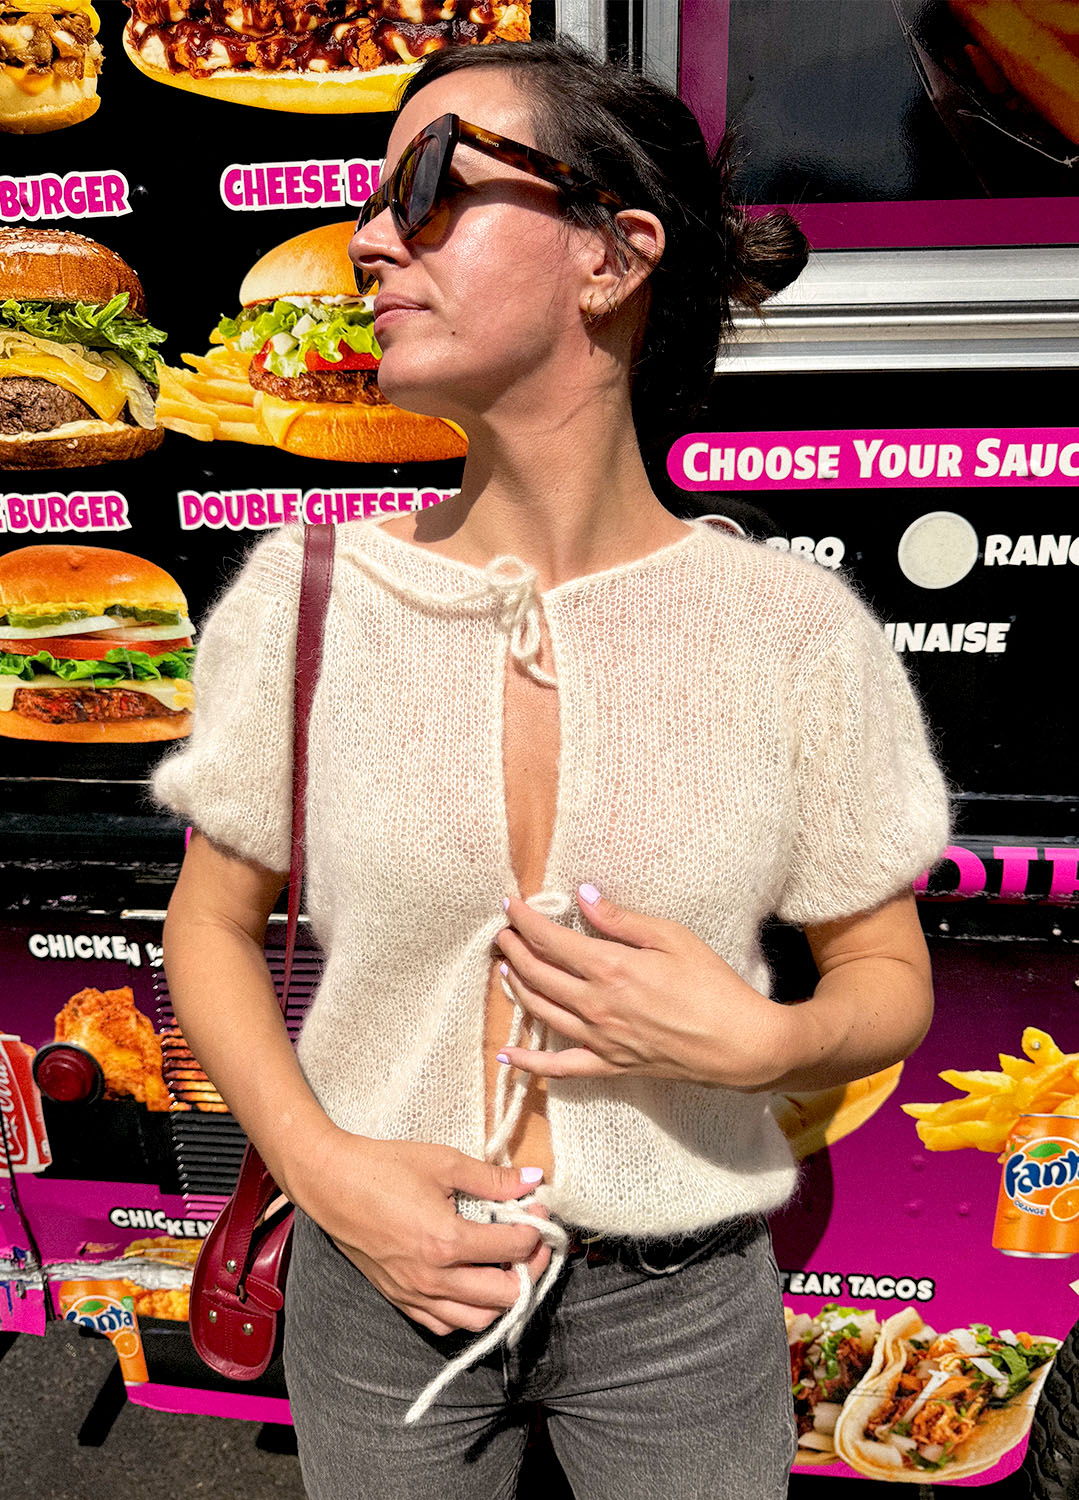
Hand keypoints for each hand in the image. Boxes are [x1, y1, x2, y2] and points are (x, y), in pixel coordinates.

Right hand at [290, 1132, 551, 1336]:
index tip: (538, 1210)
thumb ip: (492, 1178)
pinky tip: (473, 1284)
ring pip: (478, 1320)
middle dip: (530, 1268)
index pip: (513, 1248)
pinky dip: (468, 1312)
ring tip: (507, 1266)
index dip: (535, 1228)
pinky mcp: (400, 1299)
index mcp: (447, 1241)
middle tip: (532, 1242)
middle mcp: (433, 1277)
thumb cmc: (383, 1167)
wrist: (330, 1182)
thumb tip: (533, 1179)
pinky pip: (444, 1324)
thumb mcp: (443, 1162)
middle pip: (505, 1295)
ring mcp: (415, 1294)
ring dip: (502, 1298)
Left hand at [494, 885, 791, 1089]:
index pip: (550, 940)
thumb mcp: (673, 938)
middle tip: (502, 933)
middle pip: (537, 974)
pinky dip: (528, 1064)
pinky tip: (506, 1056)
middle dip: (514, 950)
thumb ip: (622, 920)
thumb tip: (584, 896)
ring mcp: (599, 1039)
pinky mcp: (609, 1066)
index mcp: (610, 968)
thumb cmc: (713, 985)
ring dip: (516, 988)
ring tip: (504, 969)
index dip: (524, 920)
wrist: (740, 1044)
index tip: (509, 904)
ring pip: (541, 1012)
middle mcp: (596, 1005)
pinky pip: (559, 1068)